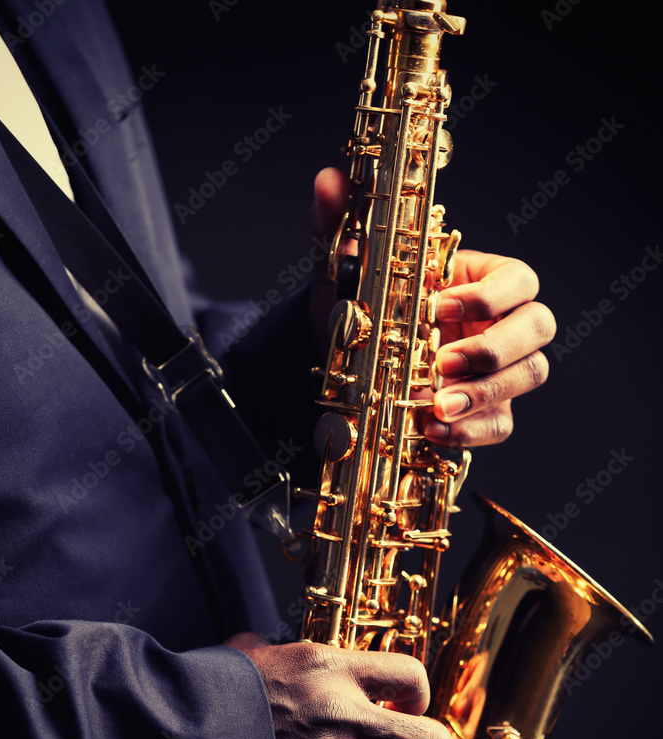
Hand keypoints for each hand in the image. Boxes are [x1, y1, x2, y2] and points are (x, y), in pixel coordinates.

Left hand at [308, 168, 555, 446]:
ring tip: (436, 405)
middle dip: (495, 347)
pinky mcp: (487, 411)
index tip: (440, 306)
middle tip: (443, 362)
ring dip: (486, 392)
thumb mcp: (345, 272)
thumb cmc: (360, 312)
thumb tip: (328, 181)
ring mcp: (499, 370)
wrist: (344, 367)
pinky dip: (471, 429)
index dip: (491, 294)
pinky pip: (500, 424)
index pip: (519, 279)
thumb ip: (339, 227)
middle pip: (539, 327)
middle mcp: (500, 324)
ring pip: (530, 375)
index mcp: (480, 281)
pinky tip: (432, 429)